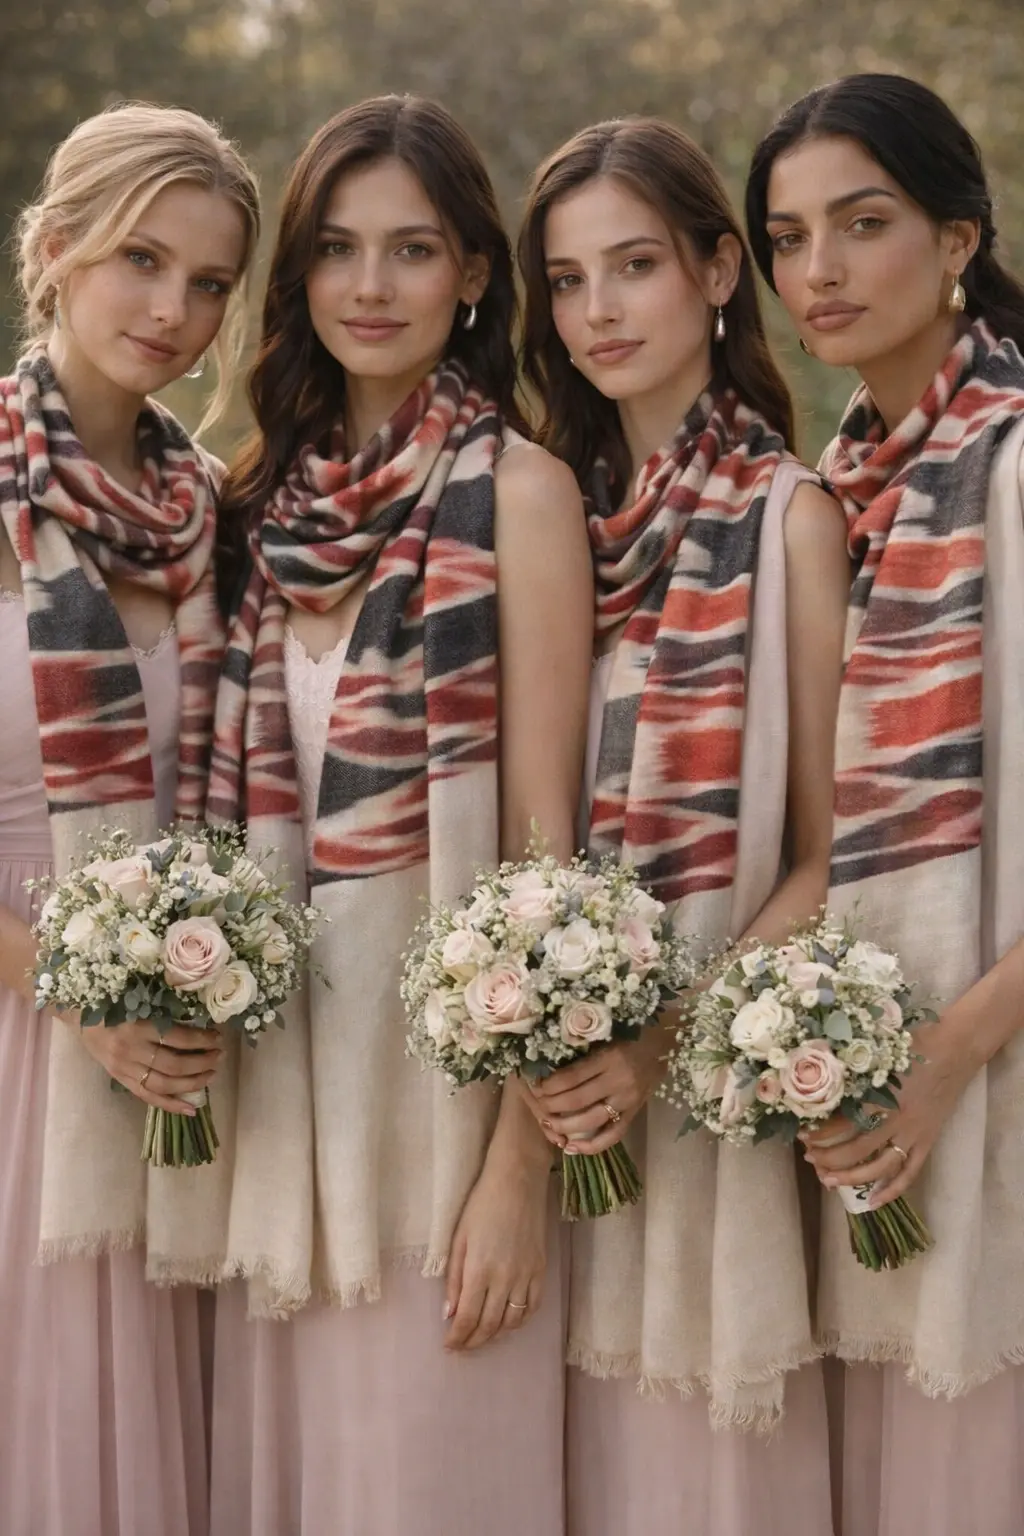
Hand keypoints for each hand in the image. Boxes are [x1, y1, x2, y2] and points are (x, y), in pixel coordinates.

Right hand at [69, 1015, 223, 1114]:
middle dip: (202, 1062)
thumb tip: (200, 1021)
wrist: (81, 1018)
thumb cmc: (114, 1005)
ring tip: (211, 1074)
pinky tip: (191, 1109)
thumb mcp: (138, 1003)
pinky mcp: (122, 1081)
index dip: (201, 1039)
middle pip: (174, 1064)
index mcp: (137, 1026)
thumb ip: (164, 1013)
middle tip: (219, 1056)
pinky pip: (149, 1098)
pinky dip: (171, 1105)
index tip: (218, 1037)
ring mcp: (125, 1069)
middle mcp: (131, 1050)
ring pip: (164, 1084)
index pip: (177, 1037)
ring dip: (193, 1083)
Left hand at [444, 1155, 547, 1352]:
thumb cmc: (481, 1205)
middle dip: (473, 1342)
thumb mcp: (459, 1238)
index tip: (449, 1346)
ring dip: (496, 1335)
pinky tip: (509, 1321)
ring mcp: (526, 1275)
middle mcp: (505, 1278)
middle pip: (489, 1325)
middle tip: (462, 1347)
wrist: (518, 1181)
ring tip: (482, 1336)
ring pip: (512, 1321)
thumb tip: (449, 1313)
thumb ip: (454, 1278)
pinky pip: (532, 1307)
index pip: (467, 1318)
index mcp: (480, 1270)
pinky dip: (520, 1321)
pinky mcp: (541, 1270)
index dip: (457, 1338)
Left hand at [524, 1016, 674, 1155]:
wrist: (666, 1045)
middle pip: (577, 1100)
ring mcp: (627, 1100)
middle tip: (538, 1104)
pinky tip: (572, 1148)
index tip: (535, 1085)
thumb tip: (549, 1064)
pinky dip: (592, 1146)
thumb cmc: (630, 1036)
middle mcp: (618, 1080)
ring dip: (565, 1125)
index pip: (571, 1076)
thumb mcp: (606, 1037)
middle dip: (551, 1105)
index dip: (549, 1084)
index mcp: (609, 1058)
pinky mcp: (634, 1113)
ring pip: (591, 1120)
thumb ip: (584, 1052)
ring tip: (548, 1124)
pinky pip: (613, 1135)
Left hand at [801, 1019, 974, 1207]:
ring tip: (828, 1180)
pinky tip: (872, 1202)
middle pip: (856, 1150)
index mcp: (881, 1096)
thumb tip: (817, 1076)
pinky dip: (892, 1190)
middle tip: (809, 1158)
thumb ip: (853, 1068)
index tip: (801, 1133)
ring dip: (852, 1178)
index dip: (820, 1132)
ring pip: (879, 1167)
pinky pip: (909, 1173)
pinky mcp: (928, 1142)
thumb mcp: (878, 1051)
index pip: (843, 1124)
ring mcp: (914, 1134)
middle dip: (828, 1158)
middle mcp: (897, 1120)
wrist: (955, 1049)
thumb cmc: (913, 1044)